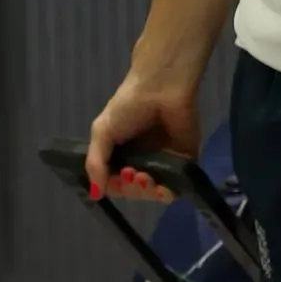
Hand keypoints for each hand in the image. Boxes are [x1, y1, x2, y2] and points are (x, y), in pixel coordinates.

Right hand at [85, 71, 201, 202]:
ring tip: (145, 177)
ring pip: (156, 192)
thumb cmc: (129, 105)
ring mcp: (165, 162)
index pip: (116, 183)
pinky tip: (162, 187)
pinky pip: (178, 187)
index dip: (115, 187)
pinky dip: (169, 193)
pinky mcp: (185, 160)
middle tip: (131, 172)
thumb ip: (95, 163)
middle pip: (136, 191)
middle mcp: (143, 161)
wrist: (161, 87)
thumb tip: (95, 194)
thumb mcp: (102, 131)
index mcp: (123, 154)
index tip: (116, 177)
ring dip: (147, 192)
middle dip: (131, 188)